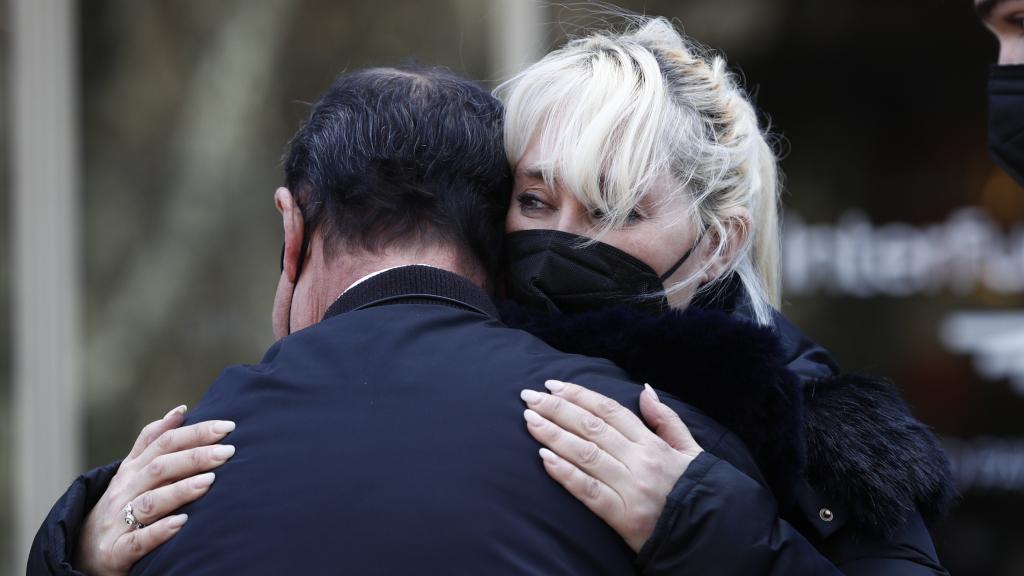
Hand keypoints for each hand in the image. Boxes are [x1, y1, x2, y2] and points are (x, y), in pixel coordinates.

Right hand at [75, 406, 236, 575]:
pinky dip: (159, 531)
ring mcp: (118, 521)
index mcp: (132, 470)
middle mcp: (124, 491)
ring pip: (150, 502)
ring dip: (180, 490)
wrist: (82, 552)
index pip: (164, 443)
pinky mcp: (115, 551)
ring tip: (209, 481)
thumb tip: (179, 410)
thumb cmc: (118, 506)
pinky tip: (182, 523)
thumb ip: (152, 441)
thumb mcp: (131, 471)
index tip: (227, 426)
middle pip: (159, 468)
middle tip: (227, 451)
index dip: (195, 433)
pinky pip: (138, 541)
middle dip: (195, 457)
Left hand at [519, 380, 702, 552]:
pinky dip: (565, 473)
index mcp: (653, 444)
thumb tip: (644, 390)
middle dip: (557, 409)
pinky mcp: (624, 516)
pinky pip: (589, 491)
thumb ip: (666, 420)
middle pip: (592, 427)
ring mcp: (631, 488)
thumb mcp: (690, 450)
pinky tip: (545, 458)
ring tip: (530, 421)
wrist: (713, 535)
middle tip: (529, 397)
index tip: (553, 386)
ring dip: (554, 435)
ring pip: (586, 454)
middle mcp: (641, 461)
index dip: (579, 395)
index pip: (610, 411)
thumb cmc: (697, 491)